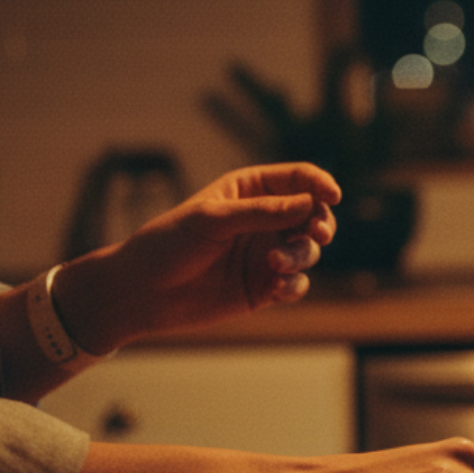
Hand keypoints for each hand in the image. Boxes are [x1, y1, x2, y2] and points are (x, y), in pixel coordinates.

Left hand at [60, 163, 341, 351]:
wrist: (141, 292)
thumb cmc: (168, 244)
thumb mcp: (212, 220)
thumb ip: (263, 212)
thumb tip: (311, 204)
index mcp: (250, 191)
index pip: (298, 180)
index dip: (319, 184)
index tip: (332, 196)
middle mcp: (264, 220)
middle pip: (313, 215)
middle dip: (319, 224)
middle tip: (316, 234)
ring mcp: (266, 254)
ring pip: (308, 250)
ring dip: (300, 256)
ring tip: (275, 265)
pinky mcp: (265, 287)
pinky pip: (297, 284)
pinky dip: (294, 285)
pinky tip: (276, 288)